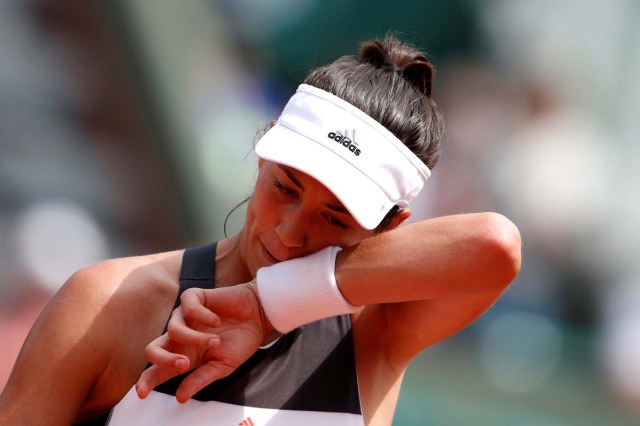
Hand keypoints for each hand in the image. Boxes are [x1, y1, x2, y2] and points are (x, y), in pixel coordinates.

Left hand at [136, 281, 276, 402]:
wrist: (259, 316)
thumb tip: (181, 397)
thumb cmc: (240, 341)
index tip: (141, 393)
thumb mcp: (222, 366)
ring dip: (196, 338)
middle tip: (184, 365)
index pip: (158, 369)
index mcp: (184, 355)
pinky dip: (202, 315)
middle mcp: (180, 336)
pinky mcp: (195, 298)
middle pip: (153, 349)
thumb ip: (200, 379)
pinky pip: (188, 306)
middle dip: (164, 359)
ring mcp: (185, 316)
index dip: (147, 381)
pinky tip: (216, 320)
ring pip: (174, 329)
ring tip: (217, 341)